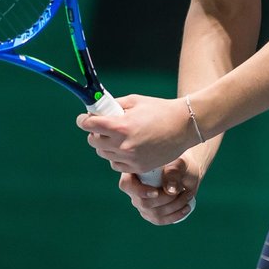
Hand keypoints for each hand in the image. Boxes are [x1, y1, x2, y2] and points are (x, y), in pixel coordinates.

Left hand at [77, 95, 194, 175]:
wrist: (184, 126)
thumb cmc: (160, 110)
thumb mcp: (135, 101)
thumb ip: (114, 106)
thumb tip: (97, 110)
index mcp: (121, 126)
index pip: (90, 125)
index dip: (84, 120)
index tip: (84, 119)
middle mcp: (123, 144)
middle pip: (93, 141)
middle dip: (95, 132)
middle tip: (103, 126)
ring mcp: (131, 158)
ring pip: (103, 154)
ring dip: (105, 145)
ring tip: (117, 137)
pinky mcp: (138, 167)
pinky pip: (116, 164)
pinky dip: (117, 157)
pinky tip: (126, 147)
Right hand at [117, 152, 202, 225]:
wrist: (184, 171)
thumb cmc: (178, 163)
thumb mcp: (177, 163)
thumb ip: (173, 173)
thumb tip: (170, 190)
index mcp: (134, 172)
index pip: (127, 185)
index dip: (140, 192)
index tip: (157, 192)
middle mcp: (134, 190)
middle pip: (143, 203)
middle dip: (165, 199)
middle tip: (182, 191)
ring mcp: (141, 203)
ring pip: (153, 213)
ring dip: (173, 208)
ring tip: (187, 197)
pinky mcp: (150, 213)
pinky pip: (159, 220)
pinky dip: (174, 216)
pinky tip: (186, 209)